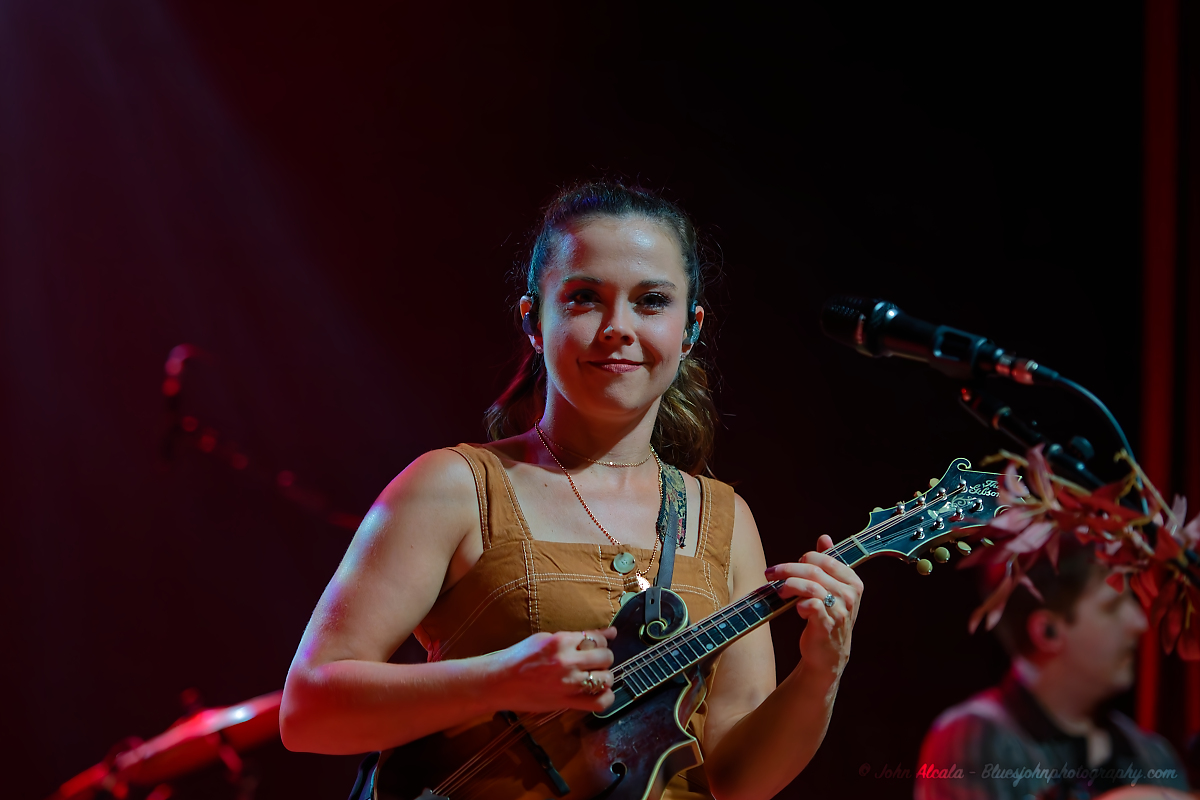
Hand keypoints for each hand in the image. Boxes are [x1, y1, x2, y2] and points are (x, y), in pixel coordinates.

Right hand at [490, 627, 616, 711]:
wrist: (498, 682)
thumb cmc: (518, 658)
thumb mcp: (544, 638)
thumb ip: (575, 636)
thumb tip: (608, 632)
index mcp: (560, 641)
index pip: (597, 637)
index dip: (602, 641)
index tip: (599, 644)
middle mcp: (567, 660)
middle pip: (606, 656)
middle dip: (603, 657)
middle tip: (594, 661)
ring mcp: (568, 683)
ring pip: (606, 677)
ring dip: (604, 676)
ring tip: (594, 676)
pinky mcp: (566, 702)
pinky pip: (598, 703)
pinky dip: (605, 698)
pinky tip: (599, 693)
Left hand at [765, 534, 862, 674]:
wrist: (828, 653)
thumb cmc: (827, 616)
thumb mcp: (831, 588)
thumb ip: (828, 563)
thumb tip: (825, 538)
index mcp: (853, 581)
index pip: (825, 559)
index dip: (803, 559)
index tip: (789, 566)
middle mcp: (850, 595)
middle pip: (814, 571)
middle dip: (787, 569)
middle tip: (771, 573)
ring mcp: (840, 611)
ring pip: (811, 586)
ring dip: (789, 584)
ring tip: (779, 590)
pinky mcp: (827, 625)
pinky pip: (812, 605)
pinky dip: (800, 603)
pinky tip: (795, 607)